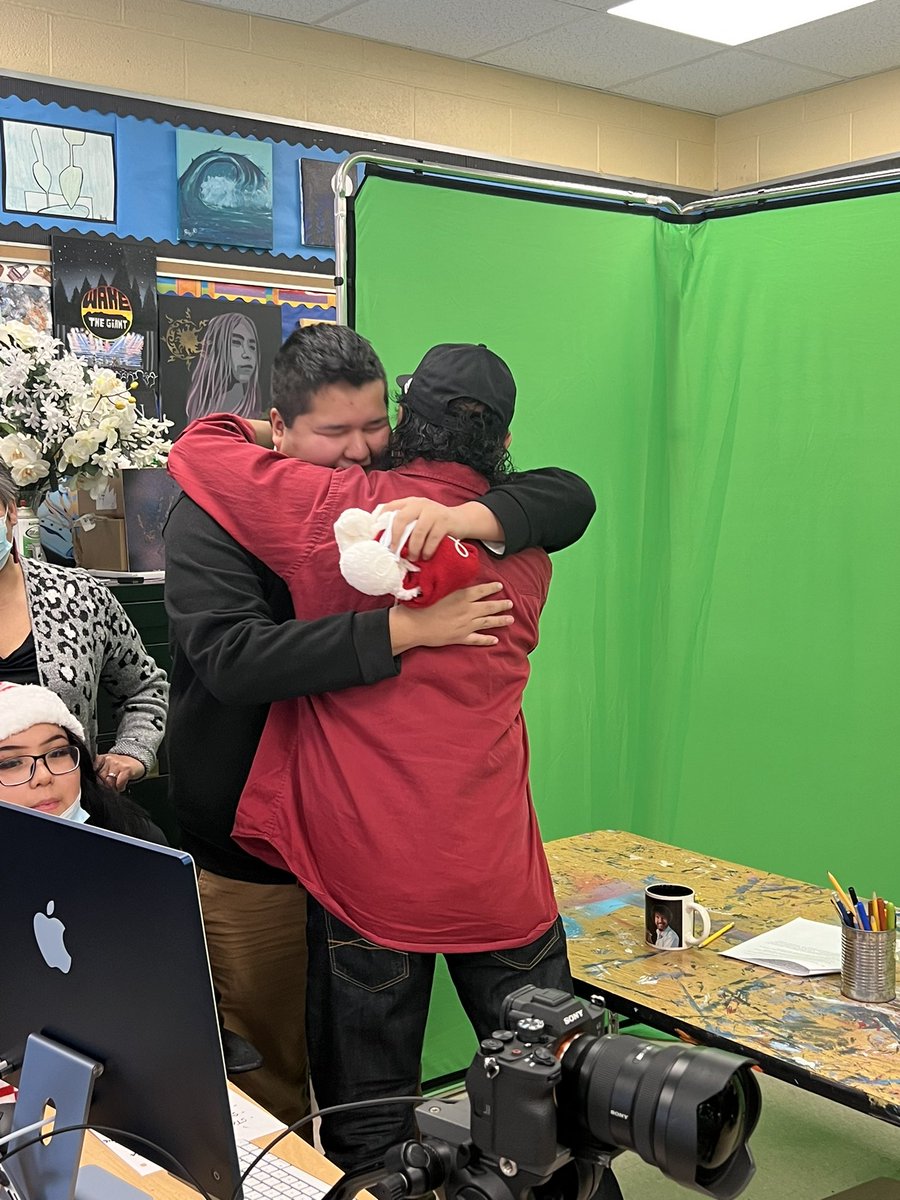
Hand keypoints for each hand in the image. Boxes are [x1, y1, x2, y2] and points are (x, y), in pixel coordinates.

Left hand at [94, 753, 145, 791]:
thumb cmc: (120, 766)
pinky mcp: (126, 769)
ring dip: (113, 787)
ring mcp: (117, 764)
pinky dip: (120, 787)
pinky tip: (122, 785)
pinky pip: (119, 784)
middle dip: (104, 784)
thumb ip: (98, 772)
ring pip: (109, 782)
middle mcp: (109, 759)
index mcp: (102, 758)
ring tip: (116, 784)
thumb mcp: (107, 765)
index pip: (93, 769)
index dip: (96, 778)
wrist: (136, 762)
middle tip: (110, 783)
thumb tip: (94, 783)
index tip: (100, 780)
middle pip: (100, 778)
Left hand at [378, 498, 502, 560]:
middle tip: (393, 551)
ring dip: (413, 548)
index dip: (380, 520)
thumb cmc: (435, 523)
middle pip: (401, 519)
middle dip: (395, 538)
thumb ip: (406, 523)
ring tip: (412, 557)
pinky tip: (426, 556)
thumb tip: (386, 540)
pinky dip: (427, 550)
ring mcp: (433, 512)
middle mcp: (420, 504)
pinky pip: (432, 539)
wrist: (461, 520)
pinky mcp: (444, 521)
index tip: (375, 535)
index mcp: (410, 502)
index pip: (390, 507)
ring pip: (417, 532)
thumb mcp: (419, 517)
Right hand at [389, 582, 512, 651]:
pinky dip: (487, 640)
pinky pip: (477, 639)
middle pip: (488, 607)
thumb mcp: (436, 589)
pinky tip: (495, 640)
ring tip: (510, 619)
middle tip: (510, 604)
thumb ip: (449, 585)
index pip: (481, 590)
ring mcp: (465, 625)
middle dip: (501, 605)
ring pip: (487, 622)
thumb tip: (455, 578)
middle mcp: (467, 610)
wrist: (414, 625)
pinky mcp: (460, 638)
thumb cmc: (421, 604)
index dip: (492, 588)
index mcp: (461, 596)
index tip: (500, 586)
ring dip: (500, 621)